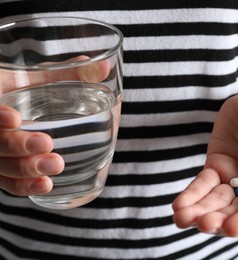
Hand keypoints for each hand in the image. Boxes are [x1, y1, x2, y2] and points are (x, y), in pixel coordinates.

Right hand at [0, 56, 110, 195]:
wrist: (12, 109)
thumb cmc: (24, 89)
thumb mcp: (41, 78)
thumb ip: (70, 74)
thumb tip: (104, 67)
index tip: (15, 118)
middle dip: (18, 146)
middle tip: (47, 144)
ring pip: (0, 167)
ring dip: (24, 170)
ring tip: (54, 168)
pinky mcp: (3, 169)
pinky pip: (7, 182)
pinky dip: (24, 186)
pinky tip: (45, 186)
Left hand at [172, 80, 237, 235]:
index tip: (232, 228)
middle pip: (236, 210)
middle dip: (219, 219)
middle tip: (203, 224)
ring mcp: (235, 178)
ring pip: (216, 201)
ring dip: (199, 211)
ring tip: (183, 219)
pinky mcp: (217, 166)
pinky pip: (203, 183)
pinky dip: (191, 195)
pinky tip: (179, 206)